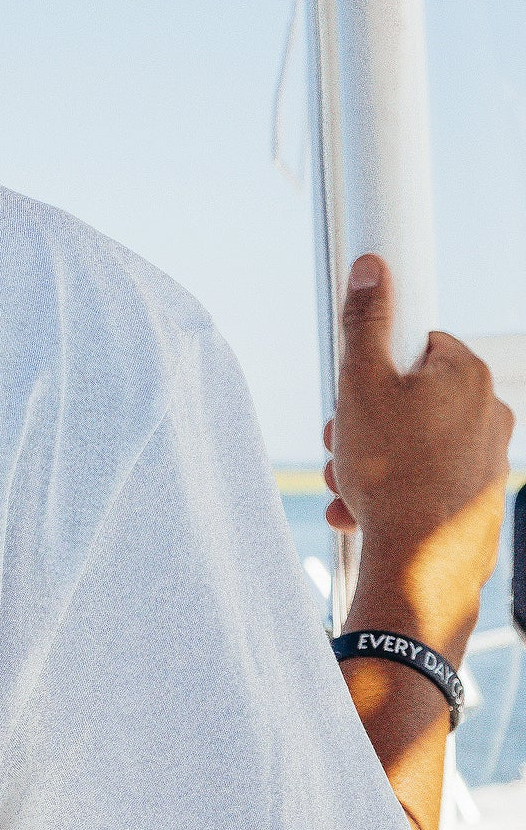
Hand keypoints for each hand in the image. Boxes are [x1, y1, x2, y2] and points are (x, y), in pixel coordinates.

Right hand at [324, 254, 512, 664]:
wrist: (421, 561)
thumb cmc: (392, 471)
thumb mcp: (359, 384)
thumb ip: (364, 322)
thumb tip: (373, 269)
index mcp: (467, 375)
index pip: (415, 341)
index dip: (374, 363)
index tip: (355, 385)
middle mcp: (489, 412)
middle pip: (410, 394)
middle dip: (364, 418)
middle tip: (340, 440)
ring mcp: (487, 457)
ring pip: (411, 439)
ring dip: (369, 456)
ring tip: (346, 482)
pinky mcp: (476, 495)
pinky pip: (424, 476)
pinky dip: (390, 487)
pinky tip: (361, 509)